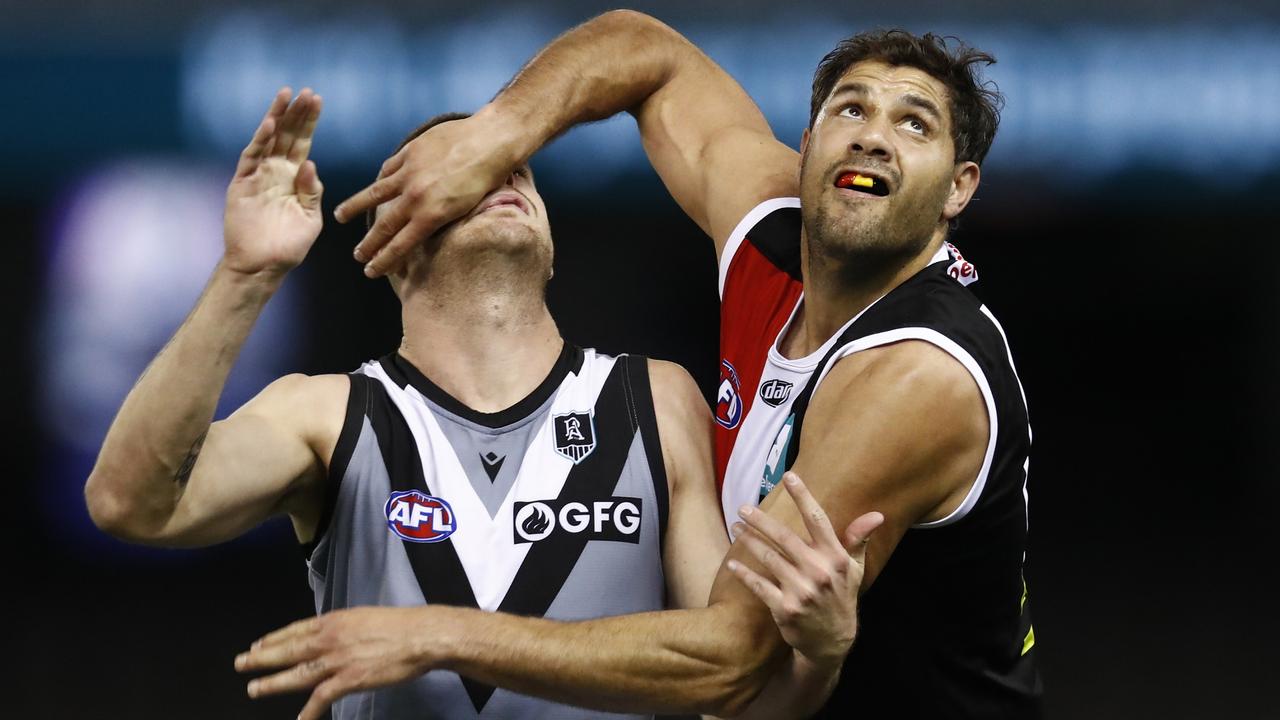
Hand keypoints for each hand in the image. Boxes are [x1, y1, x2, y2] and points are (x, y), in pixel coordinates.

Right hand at [223, 87, 324, 277]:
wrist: (263, 265)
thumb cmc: (288, 246)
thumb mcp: (310, 219)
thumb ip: (312, 192)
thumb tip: (310, 164)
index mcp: (295, 178)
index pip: (303, 143)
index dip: (309, 122)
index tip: (317, 100)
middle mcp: (276, 171)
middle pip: (287, 135)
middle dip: (296, 113)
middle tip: (306, 91)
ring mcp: (258, 175)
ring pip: (268, 139)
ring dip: (277, 117)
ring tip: (286, 95)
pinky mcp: (242, 183)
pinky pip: (251, 157)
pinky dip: (260, 139)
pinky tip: (270, 123)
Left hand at [235, 606, 434, 719]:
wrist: (420, 636)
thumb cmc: (398, 625)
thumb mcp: (364, 617)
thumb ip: (344, 627)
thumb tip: (333, 634)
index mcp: (334, 620)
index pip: (296, 629)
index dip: (274, 638)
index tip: (257, 644)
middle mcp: (330, 638)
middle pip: (288, 649)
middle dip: (262, 658)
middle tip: (240, 663)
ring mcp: (337, 660)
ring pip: (297, 672)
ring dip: (273, 682)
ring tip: (254, 689)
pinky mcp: (349, 679)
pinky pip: (322, 697)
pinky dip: (309, 711)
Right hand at [334, 107, 520, 276]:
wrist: (491, 139)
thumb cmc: (489, 177)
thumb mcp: (467, 209)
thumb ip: (441, 220)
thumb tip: (424, 230)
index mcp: (431, 215)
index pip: (401, 245)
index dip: (384, 261)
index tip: (370, 271)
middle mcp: (415, 197)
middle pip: (384, 226)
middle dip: (369, 244)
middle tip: (357, 256)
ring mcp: (409, 173)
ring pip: (374, 194)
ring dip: (354, 207)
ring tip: (340, 217)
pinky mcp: (410, 153)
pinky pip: (388, 169)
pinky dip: (380, 179)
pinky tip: (373, 185)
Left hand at [726, 471, 883, 667]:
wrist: (832, 642)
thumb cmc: (841, 597)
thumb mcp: (854, 570)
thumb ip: (857, 540)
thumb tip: (876, 515)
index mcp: (836, 558)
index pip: (818, 519)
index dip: (803, 496)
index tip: (789, 475)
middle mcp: (819, 571)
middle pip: (785, 537)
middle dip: (761, 520)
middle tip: (743, 507)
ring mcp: (801, 591)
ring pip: (769, 558)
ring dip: (750, 541)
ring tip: (737, 527)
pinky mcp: (785, 608)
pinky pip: (759, 585)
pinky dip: (744, 573)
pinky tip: (733, 562)